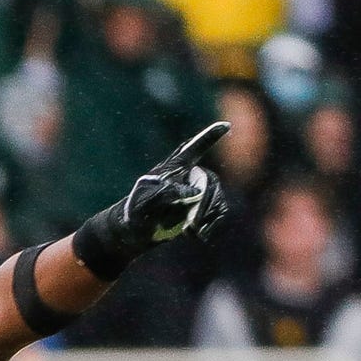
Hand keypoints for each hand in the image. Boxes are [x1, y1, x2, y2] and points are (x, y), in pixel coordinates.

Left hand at [76, 121, 229, 277]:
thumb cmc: (135, 213)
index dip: (209, 137)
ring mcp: (199, 191)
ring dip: (205, 216)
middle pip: (208, 182)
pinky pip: (219, 211)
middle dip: (203, 203)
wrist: (135, 232)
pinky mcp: (203, 207)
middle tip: (190, 224)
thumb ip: (164, 194)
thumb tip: (194, 192)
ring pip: (216, 197)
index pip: (193, 149)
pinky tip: (199, 235)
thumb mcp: (143, 202)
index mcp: (173, 168)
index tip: (225, 125)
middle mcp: (189, 176)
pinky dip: (212, 223)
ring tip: (189, 232)